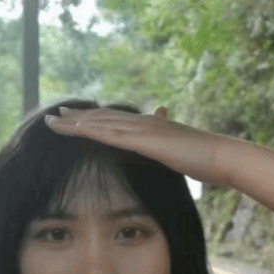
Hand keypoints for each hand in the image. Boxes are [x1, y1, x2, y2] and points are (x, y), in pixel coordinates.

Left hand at [44, 105, 231, 186]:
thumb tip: (166, 139)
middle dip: (76, 117)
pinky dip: (91, 129)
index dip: (92, 118)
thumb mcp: (180, 151)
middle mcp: (142, 122)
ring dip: (75, 122)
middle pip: (102, 117)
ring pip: (101, 122)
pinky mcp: (144, 140)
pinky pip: (111, 134)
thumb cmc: (204, 158)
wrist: (220, 156)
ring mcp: (142, 129)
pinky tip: (76, 129)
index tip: (74, 118)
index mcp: (149, 126)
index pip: (115, 120)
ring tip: (53, 122)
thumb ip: (169, 145)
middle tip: (54, 115)